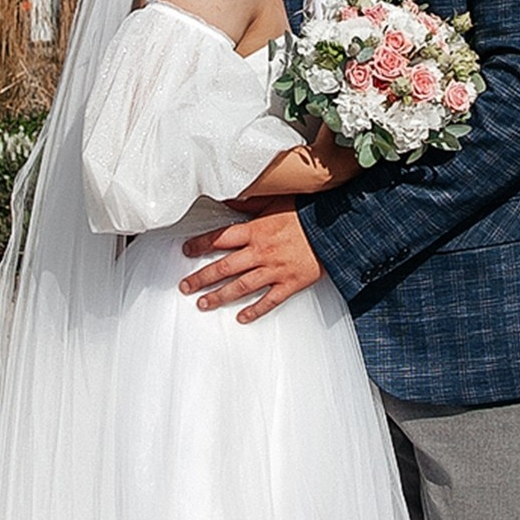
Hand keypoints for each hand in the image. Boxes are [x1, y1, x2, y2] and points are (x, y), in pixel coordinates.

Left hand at [179, 207, 325, 321]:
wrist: (334, 228)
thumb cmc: (306, 213)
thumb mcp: (275, 201)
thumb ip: (248, 205)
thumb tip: (227, 201)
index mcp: (256, 231)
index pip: (220, 239)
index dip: (200, 245)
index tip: (186, 251)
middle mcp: (261, 252)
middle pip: (224, 268)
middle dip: (201, 278)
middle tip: (185, 286)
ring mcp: (275, 270)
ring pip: (241, 287)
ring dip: (219, 296)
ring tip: (203, 304)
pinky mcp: (290, 283)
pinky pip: (269, 301)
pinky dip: (254, 310)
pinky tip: (241, 317)